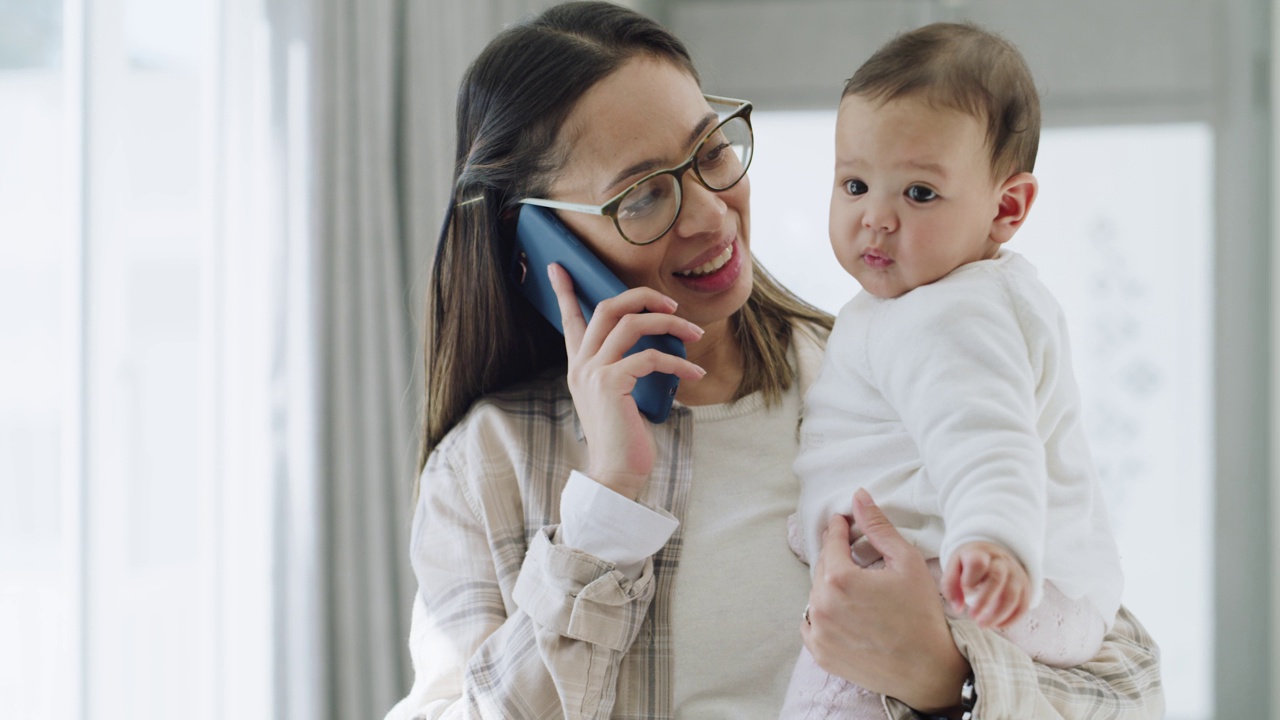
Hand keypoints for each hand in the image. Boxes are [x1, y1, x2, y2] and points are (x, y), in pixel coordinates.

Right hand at [548, 264, 704, 498]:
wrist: (615, 473)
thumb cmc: (623, 437)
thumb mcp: (617, 397)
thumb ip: (622, 369)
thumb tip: (651, 347)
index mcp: (580, 365)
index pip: (568, 318)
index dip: (563, 290)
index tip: (557, 265)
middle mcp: (581, 364)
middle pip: (607, 307)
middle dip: (642, 296)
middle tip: (671, 305)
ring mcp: (594, 372)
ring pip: (631, 324)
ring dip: (669, 324)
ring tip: (695, 334)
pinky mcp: (611, 384)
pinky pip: (649, 357)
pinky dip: (677, 360)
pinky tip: (694, 372)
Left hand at [802, 489, 968, 713]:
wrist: (928, 670)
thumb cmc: (922, 614)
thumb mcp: (906, 562)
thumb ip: (878, 527)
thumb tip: (858, 496)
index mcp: (839, 578)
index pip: (831, 541)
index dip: (839, 528)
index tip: (843, 522)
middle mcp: (821, 604)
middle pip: (822, 567)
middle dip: (837, 556)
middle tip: (856, 554)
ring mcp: (819, 631)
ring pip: (816, 594)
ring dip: (831, 585)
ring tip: (857, 587)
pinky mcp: (820, 653)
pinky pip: (812, 623)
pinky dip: (824, 614)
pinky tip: (845, 612)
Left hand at [942, 540, 1031, 628]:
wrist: (992, 555)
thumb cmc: (969, 565)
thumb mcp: (955, 567)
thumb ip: (950, 585)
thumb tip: (957, 609)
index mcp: (980, 553)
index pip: (978, 562)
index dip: (971, 578)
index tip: (965, 589)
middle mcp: (1000, 562)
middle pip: (997, 579)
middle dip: (984, 601)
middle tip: (972, 616)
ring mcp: (1015, 574)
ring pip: (1011, 595)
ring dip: (997, 614)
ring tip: (983, 624)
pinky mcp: (1025, 587)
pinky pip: (1023, 605)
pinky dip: (1011, 619)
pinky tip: (997, 625)